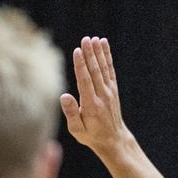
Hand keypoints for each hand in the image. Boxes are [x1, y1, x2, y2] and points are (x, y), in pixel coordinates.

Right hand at [60, 36, 133, 156]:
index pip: (85, 80)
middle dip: (90, 54)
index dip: (81, 65)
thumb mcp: (77, 129)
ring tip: (94, 39)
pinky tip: (104, 45)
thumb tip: (63, 96)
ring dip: (98, 52)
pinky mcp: (113, 89)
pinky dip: (107, 56)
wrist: (113, 139)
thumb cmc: (91, 135)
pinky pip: (110, 69)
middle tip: (85, 39)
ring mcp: (109, 91)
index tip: (77, 51)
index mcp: (91, 104)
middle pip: (95, 71)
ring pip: (103, 68)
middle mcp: (102, 95)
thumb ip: (71, 112)